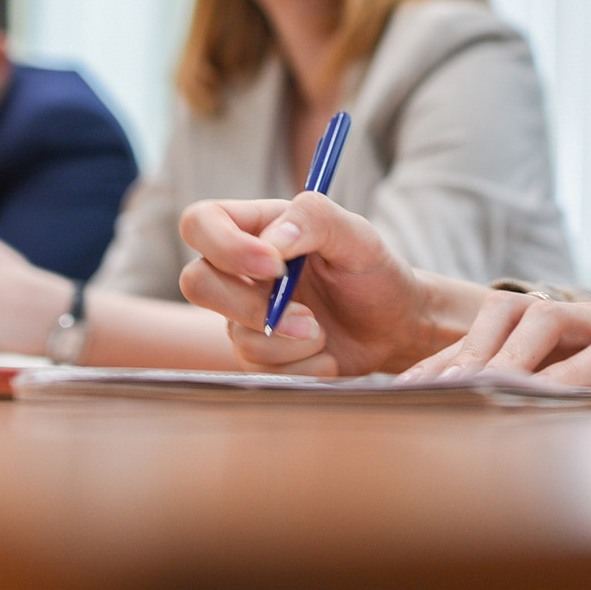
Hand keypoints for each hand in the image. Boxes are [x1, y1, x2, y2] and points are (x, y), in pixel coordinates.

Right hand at [176, 193, 455, 376]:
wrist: (394, 327)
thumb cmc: (374, 273)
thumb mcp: (358, 236)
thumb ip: (316, 219)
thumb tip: (273, 240)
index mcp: (257, 227)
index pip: (200, 223)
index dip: (224, 246)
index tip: (274, 266)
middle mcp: (241, 271)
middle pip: (196, 283)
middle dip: (251, 307)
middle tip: (306, 317)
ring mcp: (244, 314)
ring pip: (234, 335)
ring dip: (289, 344)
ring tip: (324, 334)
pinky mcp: (258, 354)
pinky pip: (258, 370)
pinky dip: (300, 367)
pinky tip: (326, 356)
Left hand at [403, 297, 590, 404]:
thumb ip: (562, 393)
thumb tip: (504, 431)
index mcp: (565, 327)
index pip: (491, 333)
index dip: (446, 359)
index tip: (402, 390)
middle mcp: (581, 319)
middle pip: (503, 317)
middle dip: (458, 354)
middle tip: (419, 393)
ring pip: (544, 325)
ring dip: (504, 358)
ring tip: (469, 392)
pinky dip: (565, 378)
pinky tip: (537, 401)